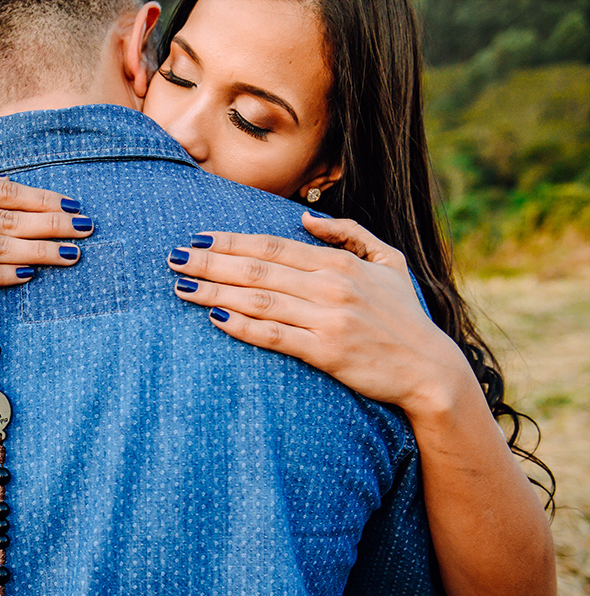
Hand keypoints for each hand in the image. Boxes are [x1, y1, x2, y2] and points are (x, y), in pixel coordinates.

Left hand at [167, 213, 469, 414]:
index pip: (272, 246)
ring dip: (215, 291)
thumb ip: (349, 234)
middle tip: (174, 257)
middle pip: (256, 269)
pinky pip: (273, 335)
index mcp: (339, 264)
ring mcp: (326, 320)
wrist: (429, 369)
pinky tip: (213, 317)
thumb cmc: (405, 317)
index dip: (231, 240)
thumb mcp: (390, 262)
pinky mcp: (325, 352)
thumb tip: (307, 218)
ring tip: (182, 286)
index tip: (198, 237)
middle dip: (211, 261)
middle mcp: (330, 287)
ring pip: (258, 300)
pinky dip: (241, 325)